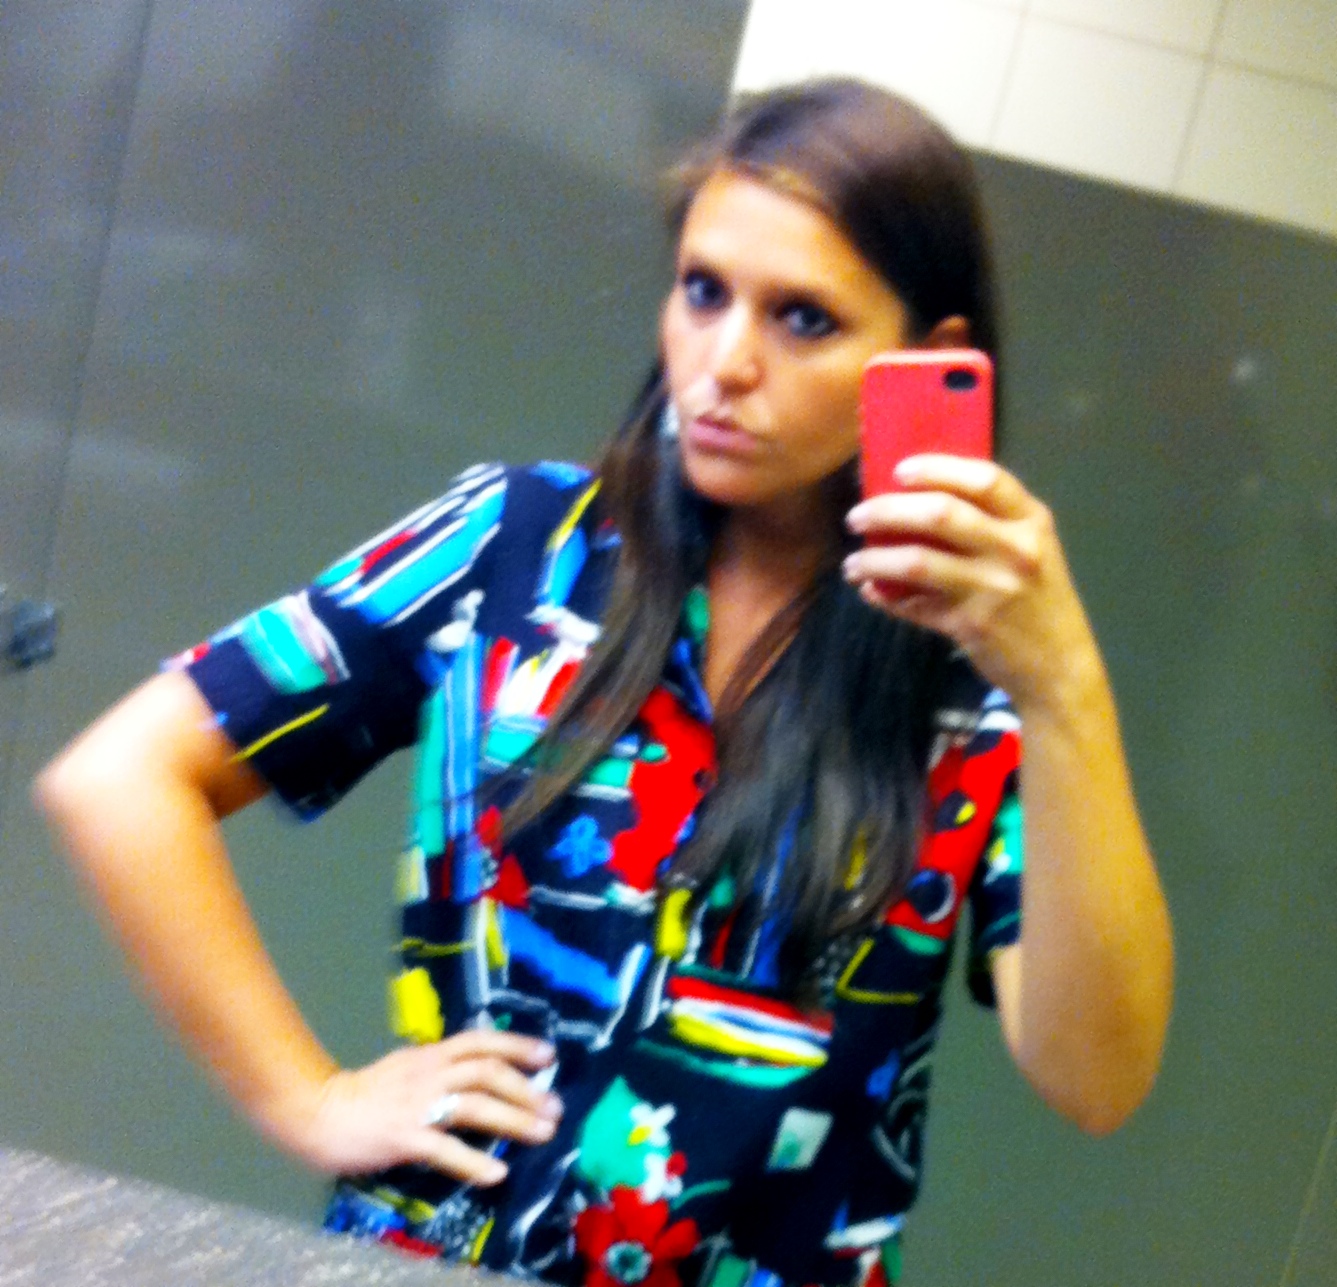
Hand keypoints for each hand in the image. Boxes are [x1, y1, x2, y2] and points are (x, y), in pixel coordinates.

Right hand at [272, 1030, 561, 1183]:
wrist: (317, 1111)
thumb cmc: (364, 1094)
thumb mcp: (407, 1069)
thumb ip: (439, 1069)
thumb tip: (478, 1074)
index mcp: (430, 1055)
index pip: (480, 1041)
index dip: (517, 1045)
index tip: (548, 1055)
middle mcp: (429, 1074)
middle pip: (487, 1071)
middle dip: (525, 1088)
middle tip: (555, 1107)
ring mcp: (417, 1105)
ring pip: (475, 1105)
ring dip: (514, 1119)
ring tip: (543, 1133)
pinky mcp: (404, 1137)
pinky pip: (445, 1149)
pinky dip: (474, 1161)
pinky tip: (497, 1174)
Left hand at [842, 454, 1101, 713]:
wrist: (1060, 667)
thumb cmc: (1037, 599)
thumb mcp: (1030, 550)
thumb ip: (987, 523)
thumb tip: (913, 502)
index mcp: (1030, 520)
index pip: (984, 479)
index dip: (937, 469)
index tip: (898, 471)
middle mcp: (1015, 548)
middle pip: (940, 514)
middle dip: (888, 510)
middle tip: (856, 517)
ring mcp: (993, 587)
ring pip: (917, 562)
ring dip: (875, 560)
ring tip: (852, 563)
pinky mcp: (971, 624)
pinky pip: (915, 605)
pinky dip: (887, 598)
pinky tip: (871, 592)